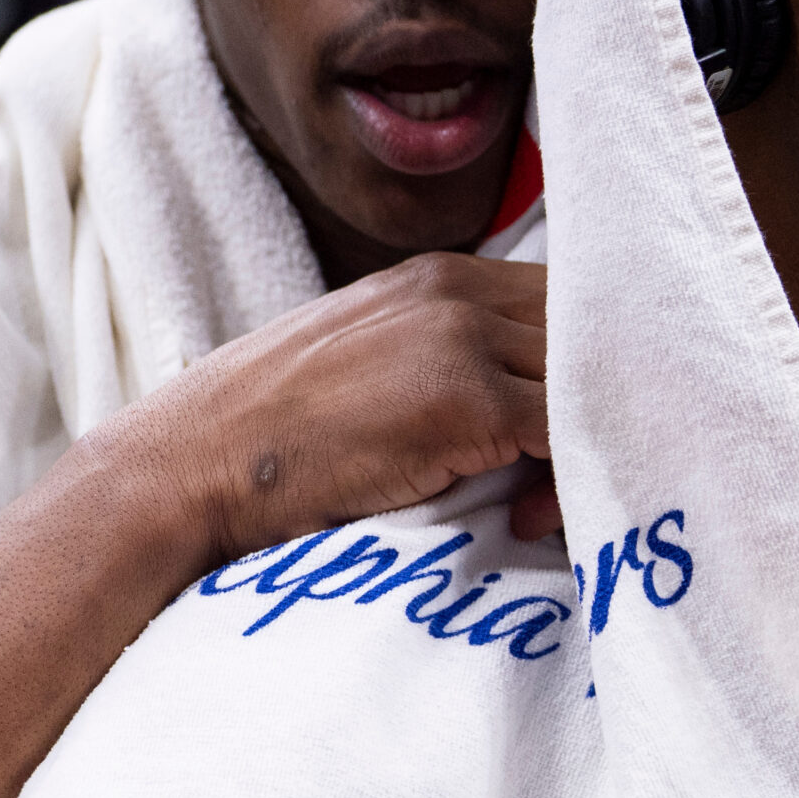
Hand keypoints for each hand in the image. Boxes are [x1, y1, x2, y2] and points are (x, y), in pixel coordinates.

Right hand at [95, 254, 552, 571]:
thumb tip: (536, 410)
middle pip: (591, 340)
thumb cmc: (280, 435)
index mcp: (443, 277)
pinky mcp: (470, 405)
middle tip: (566, 479)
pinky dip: (568, 485)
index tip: (584, 428)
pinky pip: (566, 438)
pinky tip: (528, 521)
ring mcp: (466, 343)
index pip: (567, 302)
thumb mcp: (374, 360)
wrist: (199, 462)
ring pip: (588, 389)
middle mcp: (461, 293)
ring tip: (540, 509)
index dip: (591, 367)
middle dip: (599, 408)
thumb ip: (452, 356)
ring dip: (588, 451)